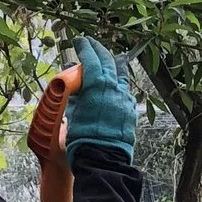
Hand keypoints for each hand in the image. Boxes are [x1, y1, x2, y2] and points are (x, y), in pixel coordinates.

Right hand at [62, 36, 135, 166]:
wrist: (103, 159)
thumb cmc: (82, 139)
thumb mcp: (72, 113)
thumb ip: (74, 94)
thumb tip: (74, 82)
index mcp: (98, 85)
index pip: (91, 59)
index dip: (85, 47)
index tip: (80, 41)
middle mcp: (114, 88)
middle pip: (108, 62)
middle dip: (99, 51)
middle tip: (91, 45)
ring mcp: (125, 99)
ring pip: (121, 74)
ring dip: (112, 65)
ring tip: (106, 60)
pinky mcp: (130, 110)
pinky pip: (125, 90)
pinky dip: (118, 83)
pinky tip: (114, 85)